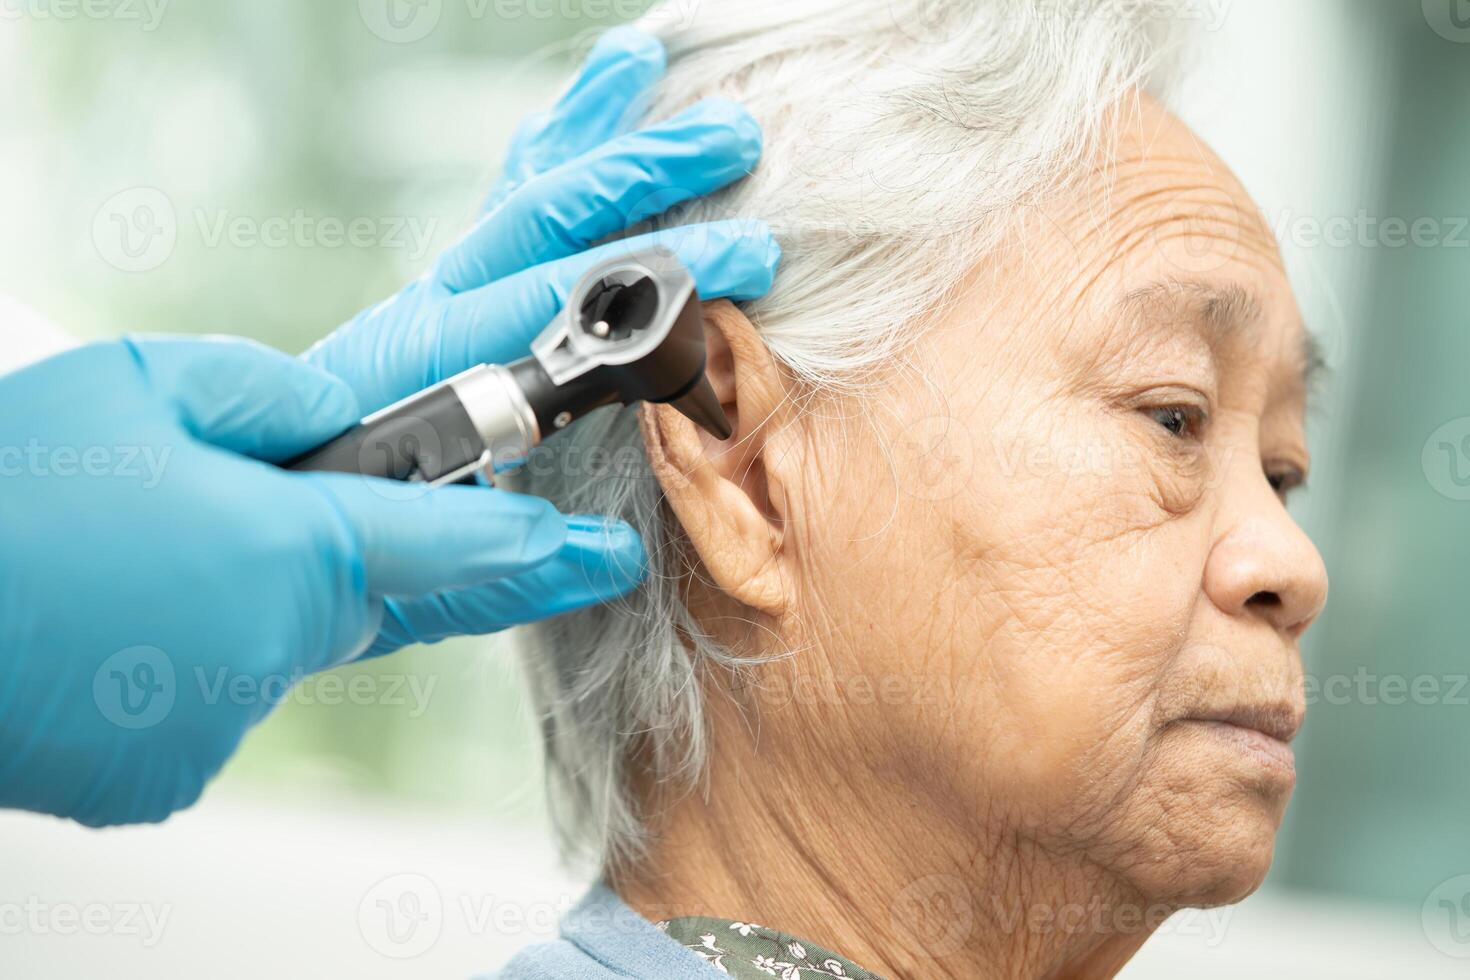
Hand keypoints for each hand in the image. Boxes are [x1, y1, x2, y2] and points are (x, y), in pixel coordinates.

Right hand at [0, 336, 642, 825]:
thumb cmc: (7, 487)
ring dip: (245, 601)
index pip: (459, 549)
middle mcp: (275, 649)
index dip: (544, 553)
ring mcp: (220, 723)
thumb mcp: (144, 386)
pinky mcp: (162, 775)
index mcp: (291, 547)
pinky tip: (119, 617)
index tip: (609, 558)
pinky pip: (215, 698)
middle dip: (365, 556)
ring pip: (281, 646)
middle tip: (335, 527)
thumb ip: (272, 400)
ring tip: (143, 558)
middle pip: (367, 595)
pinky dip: (188, 657)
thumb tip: (337, 423)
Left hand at [305, 27, 778, 655]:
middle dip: (644, 171)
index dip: (658, 277)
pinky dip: (545, 157)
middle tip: (735, 137)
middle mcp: (426, 311)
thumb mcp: (416, 576)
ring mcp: (428, 296)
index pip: (560, 299)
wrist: (259, 521)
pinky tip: (581, 122)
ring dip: (589, 130)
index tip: (745, 261)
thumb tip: (614, 558)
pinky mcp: (435, 300)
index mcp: (428, 368)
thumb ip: (513, 567)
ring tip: (643, 61)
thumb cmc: (336, 551)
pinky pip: (498, 213)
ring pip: (516, 193)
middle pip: (542, 215)